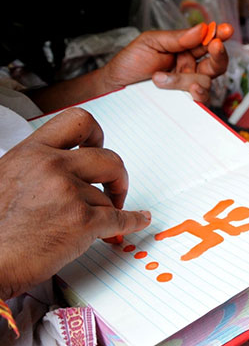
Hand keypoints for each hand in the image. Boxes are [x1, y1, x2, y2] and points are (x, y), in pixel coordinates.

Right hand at [0, 109, 150, 299]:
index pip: (77, 122)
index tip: (99, 148)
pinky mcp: (82, 221)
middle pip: (108, 158)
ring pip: (106, 196)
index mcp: (30, 153)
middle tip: (115, 189)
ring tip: (95, 223)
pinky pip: (121, 218)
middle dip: (117, 176)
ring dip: (106, 211)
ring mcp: (67, 192)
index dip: (96, 135)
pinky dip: (133, 220)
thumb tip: (64, 168)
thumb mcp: (5, 178)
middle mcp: (50, 166)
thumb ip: (35, 167)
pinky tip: (138, 220)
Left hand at [100, 23, 233, 102]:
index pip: (207, 42)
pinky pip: (200, 100)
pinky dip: (197, 94)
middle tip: (215, 46)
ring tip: (158, 78)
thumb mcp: (151, 42)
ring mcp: (188, 87)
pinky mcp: (185, 103)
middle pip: (216, 63)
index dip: (219, 35)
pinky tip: (190, 91)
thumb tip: (202, 29)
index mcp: (185, 50)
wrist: (114, 87)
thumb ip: (177, 38)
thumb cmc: (130, 63)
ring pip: (204, 81)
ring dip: (184, 78)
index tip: (225, 30)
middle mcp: (191, 68)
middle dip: (219, 54)